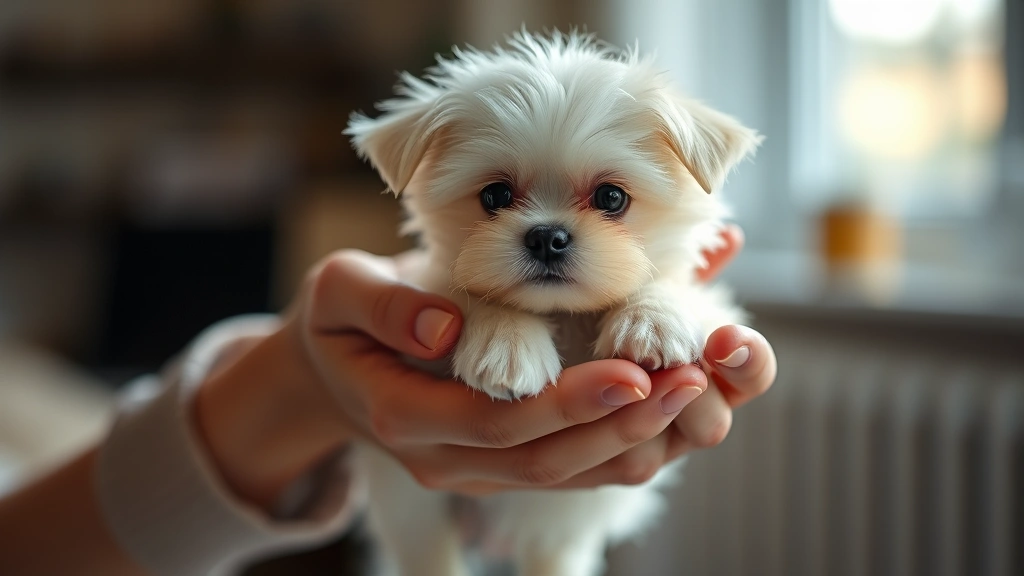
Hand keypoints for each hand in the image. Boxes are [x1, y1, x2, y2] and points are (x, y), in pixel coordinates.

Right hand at [198, 249, 709, 502]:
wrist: (333, 367)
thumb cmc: (340, 320)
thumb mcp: (339, 291)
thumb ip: (383, 304)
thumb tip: (446, 327)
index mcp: (404, 416)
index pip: (497, 422)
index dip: (566, 404)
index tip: (631, 372)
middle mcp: (445, 457)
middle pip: (545, 460)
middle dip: (621, 426)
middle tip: (689, 383)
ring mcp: (476, 469)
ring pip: (568, 475)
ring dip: (636, 441)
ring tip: (696, 394)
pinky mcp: (501, 462)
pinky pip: (572, 468)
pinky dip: (622, 443)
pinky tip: (669, 409)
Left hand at [580, 225, 777, 479]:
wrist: (506, 379)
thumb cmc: (581, 322)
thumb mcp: (626, 295)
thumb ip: (673, 278)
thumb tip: (729, 238)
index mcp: (701, 382)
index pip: (751, 378)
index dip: (749, 361)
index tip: (724, 338)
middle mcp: (671, 431)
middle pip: (710, 428)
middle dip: (694, 396)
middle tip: (678, 367)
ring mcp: (622, 460)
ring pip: (640, 460)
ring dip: (637, 416)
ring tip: (629, 378)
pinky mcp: (557, 472)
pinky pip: (572, 468)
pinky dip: (571, 429)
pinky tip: (563, 395)